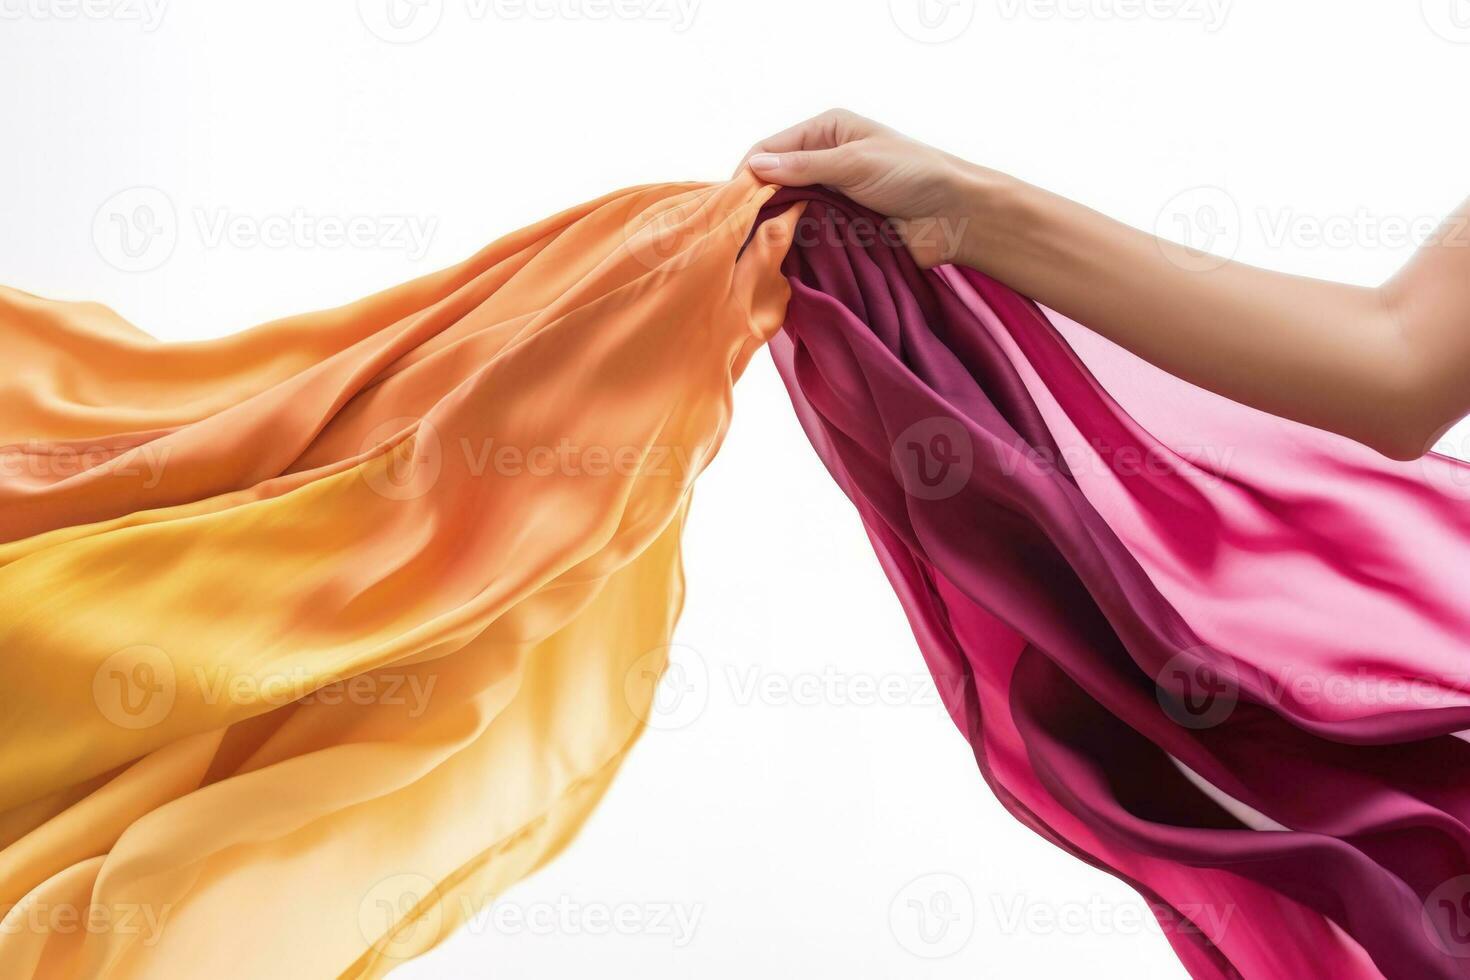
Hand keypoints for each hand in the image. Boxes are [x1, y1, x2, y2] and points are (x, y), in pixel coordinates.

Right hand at [735, 109, 979, 267]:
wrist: (957, 216)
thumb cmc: (914, 175)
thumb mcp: (855, 163)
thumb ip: (805, 166)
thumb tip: (755, 166)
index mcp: (827, 132)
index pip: (771, 148)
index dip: (747, 173)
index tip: (730, 203)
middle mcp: (824, 161)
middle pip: (775, 181)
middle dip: (756, 203)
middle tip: (734, 230)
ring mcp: (831, 196)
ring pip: (788, 210)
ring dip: (774, 226)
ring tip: (752, 247)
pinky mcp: (841, 227)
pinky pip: (807, 235)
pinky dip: (793, 244)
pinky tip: (777, 257)